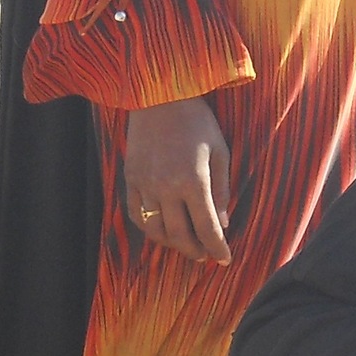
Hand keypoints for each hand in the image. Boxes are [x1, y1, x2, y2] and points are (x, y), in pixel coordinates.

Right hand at [124, 95, 231, 262]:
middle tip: (205, 256)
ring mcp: (144, 184)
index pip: (207, 228)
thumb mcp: (220, 152)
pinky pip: (137, 214)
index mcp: (193, 180)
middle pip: (179, 236)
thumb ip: (221, 191)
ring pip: (155, 230)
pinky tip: (162, 229)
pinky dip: (150, 228)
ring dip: (171, 244)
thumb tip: (222, 224)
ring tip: (185, 245)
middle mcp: (166, 187)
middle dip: (195, 251)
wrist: (159, 95)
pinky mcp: (130, 178)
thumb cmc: (197, 121)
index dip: (217, 248)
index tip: (225, 259)